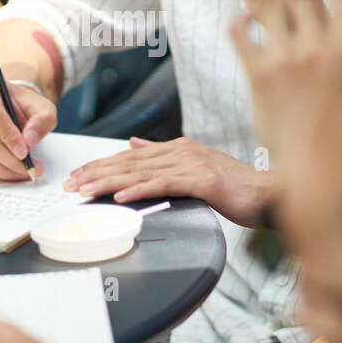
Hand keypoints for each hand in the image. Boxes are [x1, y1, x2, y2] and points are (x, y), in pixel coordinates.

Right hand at [0, 73, 56, 180]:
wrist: (10, 111)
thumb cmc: (24, 108)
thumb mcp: (43, 109)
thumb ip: (43, 120)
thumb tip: (30, 140)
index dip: (7, 135)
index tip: (24, 152)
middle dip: (7, 157)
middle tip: (27, 169)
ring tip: (19, 172)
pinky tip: (5, 170)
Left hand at [63, 136, 275, 227]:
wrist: (271, 195)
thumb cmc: (237, 188)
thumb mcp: (196, 168)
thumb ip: (163, 156)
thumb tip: (134, 145)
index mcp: (178, 148)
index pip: (130, 156)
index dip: (101, 165)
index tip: (77, 176)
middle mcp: (181, 151)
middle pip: (129, 162)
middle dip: (96, 173)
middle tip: (70, 185)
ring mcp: (192, 164)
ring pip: (141, 173)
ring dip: (109, 182)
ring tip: (85, 191)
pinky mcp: (203, 181)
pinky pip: (163, 185)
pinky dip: (139, 190)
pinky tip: (120, 198)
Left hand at [231, 0, 341, 158]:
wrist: (313, 173)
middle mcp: (320, 47)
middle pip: (305, 0)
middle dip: (304, 11)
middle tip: (303, 33)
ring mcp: (287, 60)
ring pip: (274, 12)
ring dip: (275, 18)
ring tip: (277, 34)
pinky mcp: (259, 75)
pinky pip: (241, 32)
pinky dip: (240, 25)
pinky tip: (244, 27)